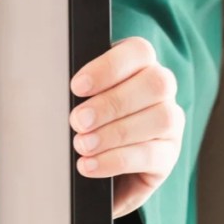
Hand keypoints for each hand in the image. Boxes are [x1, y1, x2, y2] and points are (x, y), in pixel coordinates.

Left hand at [69, 37, 184, 218]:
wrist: (95, 170)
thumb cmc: (82, 123)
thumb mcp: (75, 102)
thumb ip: (75, 92)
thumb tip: (54, 92)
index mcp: (138, 66)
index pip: (138, 52)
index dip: (109, 67)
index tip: (76, 87)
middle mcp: (160, 90)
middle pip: (155, 84)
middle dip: (111, 103)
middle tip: (77, 121)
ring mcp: (170, 122)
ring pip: (160, 118)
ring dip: (115, 133)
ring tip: (82, 145)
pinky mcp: (169, 155)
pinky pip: (153, 154)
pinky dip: (116, 160)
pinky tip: (89, 165)